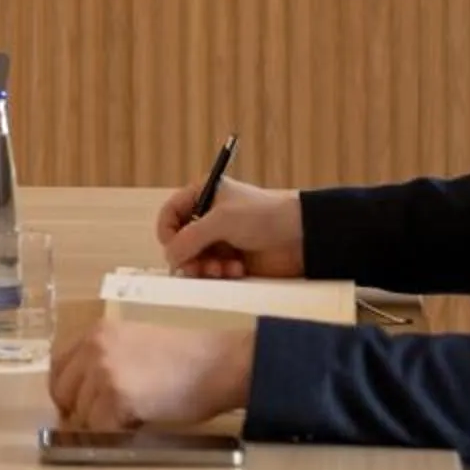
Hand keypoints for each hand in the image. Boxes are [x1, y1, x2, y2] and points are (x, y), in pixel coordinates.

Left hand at [48, 322, 254, 431]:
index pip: (58, 367)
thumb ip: (104, 361)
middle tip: (107, 420)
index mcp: (96, 332)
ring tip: (134, 416)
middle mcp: (93, 347)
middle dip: (80, 412)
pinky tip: (140, 423)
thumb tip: (80, 397)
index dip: (68, 392)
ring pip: (82, 415)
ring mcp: (103, 372)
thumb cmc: (186, 359)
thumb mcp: (134, 345)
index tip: (79, 407)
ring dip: (102, 424)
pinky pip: (101, 429)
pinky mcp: (116, 398)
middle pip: (63, 393)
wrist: (219, 364)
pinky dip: (116, 434)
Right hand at [157, 174, 304, 278]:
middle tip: (198, 267)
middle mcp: (208, 217)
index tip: (174, 248)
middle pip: (179, 242)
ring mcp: (219, 239)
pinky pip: (212, 271)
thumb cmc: (264, 216)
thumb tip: (169, 257)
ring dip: (204, 268)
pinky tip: (237, 270)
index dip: (168, 233)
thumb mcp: (222, 221)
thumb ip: (190, 238)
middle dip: (188, 256)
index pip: (169, 215)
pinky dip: (220, 273)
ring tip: (222, 269)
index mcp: (202, 195)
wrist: (301, 237)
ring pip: (194, 260)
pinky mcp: (230, 259)